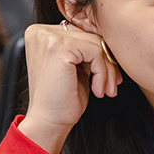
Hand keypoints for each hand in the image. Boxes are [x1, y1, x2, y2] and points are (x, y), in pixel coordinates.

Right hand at [18, 21, 121, 153]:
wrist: (48, 122)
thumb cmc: (61, 99)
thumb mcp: (74, 66)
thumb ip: (84, 48)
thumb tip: (111, 37)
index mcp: (41, 33)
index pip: (82, 33)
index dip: (99, 54)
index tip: (110, 75)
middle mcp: (41, 31)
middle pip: (90, 36)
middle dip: (107, 62)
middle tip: (112, 85)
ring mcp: (48, 38)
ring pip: (96, 43)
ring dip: (108, 70)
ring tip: (106, 90)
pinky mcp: (59, 48)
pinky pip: (96, 52)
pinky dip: (103, 73)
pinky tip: (98, 90)